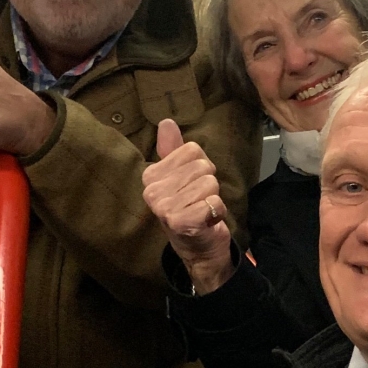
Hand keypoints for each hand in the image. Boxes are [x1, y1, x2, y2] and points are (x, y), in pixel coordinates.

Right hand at [143, 119, 233, 293]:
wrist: (196, 245)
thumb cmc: (189, 206)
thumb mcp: (180, 175)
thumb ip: (173, 149)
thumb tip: (166, 122)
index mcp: (151, 175)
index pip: (192, 150)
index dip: (200, 165)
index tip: (192, 184)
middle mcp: (153, 191)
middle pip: (203, 167)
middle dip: (208, 183)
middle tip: (198, 199)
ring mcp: (165, 208)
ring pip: (210, 183)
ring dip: (212, 197)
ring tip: (201, 209)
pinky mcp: (181, 223)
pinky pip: (214, 203)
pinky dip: (217, 211)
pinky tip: (206, 220)